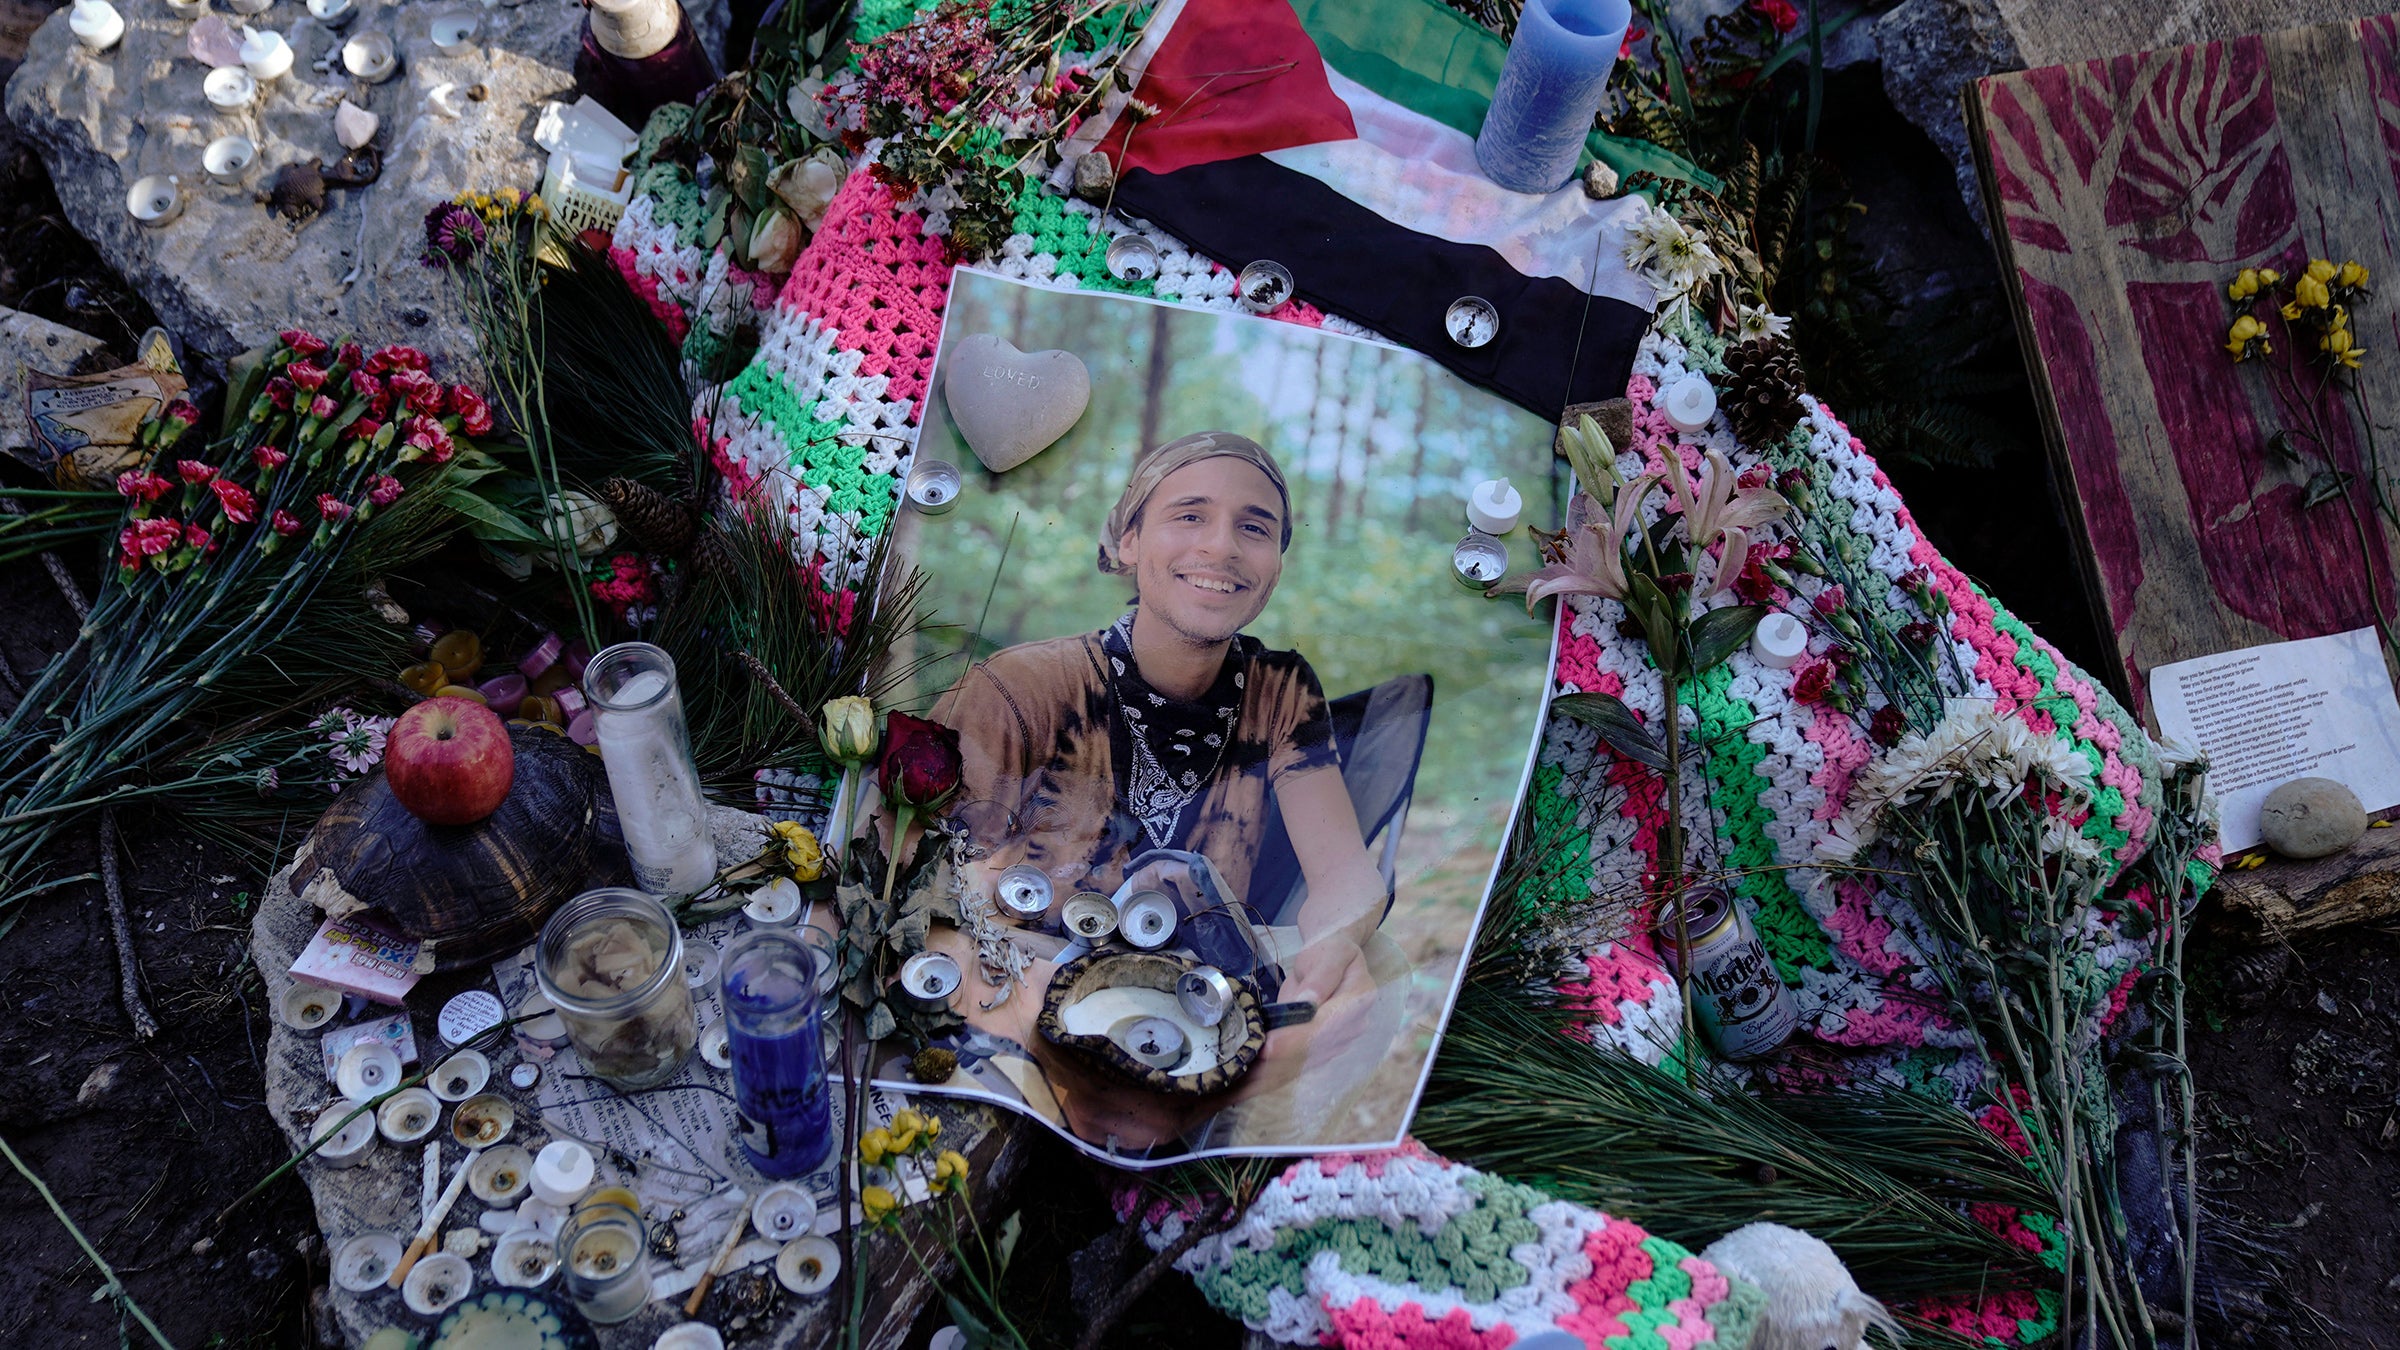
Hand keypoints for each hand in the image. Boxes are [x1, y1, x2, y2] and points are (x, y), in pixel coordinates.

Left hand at [1237, 934, 1376, 1099]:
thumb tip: (1310, 1002)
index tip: (1269, 1048)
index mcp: (1358, 999)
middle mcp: (1354, 1026)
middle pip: (1313, 1050)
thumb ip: (1320, 977)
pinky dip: (1273, 1075)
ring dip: (1272, 1076)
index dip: (1295, 1039)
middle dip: (1278, 1063)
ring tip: (1240, 1087)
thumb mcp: (1327, 953)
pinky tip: (1249, 1086)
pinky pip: (1298, 1064)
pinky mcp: (1324, 1048)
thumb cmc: (1329, 949)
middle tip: (1245, 1074)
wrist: (1334, 955)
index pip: (1324, 1025)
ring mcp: (1340, 1040)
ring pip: (1304, 1063)